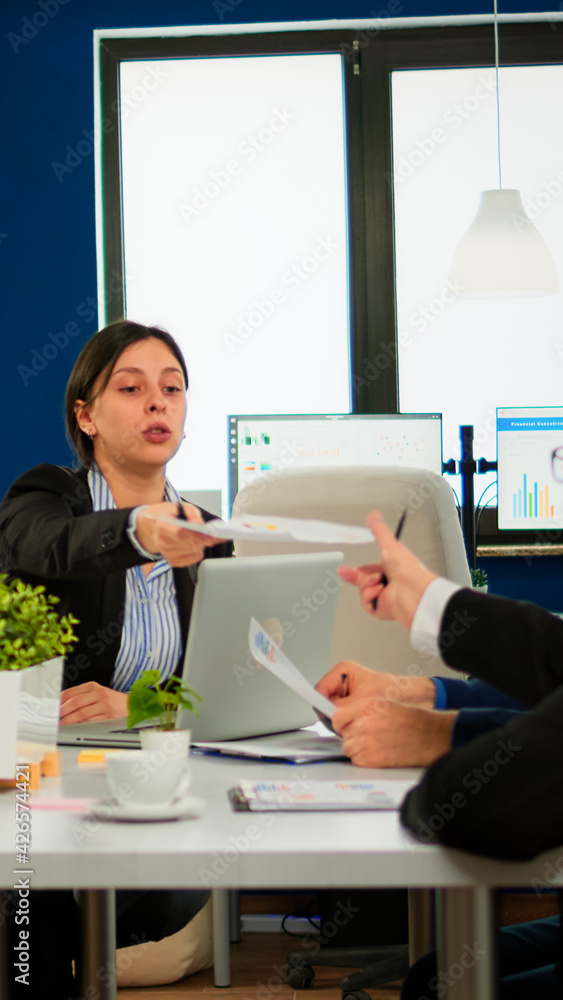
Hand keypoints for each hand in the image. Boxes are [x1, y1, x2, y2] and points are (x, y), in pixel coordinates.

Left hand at [60, 682, 128, 723]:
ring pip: (82, 714)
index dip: (60, 701)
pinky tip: (75, 728)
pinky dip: (81, 726)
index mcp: (94, 687)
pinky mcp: (109, 718)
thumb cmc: (112, 701)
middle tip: (55, 718)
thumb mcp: (98, 693)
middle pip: (76, 702)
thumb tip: (62, 706)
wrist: (132, 706)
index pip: (72, 692)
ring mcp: (105, 706)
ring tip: (62, 724)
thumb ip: (81, 696)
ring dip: (69, 721)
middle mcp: (100, 694)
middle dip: (63, 712)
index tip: (53, 708)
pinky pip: (91, 722)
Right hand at [135, 502, 219, 566]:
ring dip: (201, 544)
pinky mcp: (172, 561)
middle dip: (203, 539)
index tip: (210, 533)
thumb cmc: (168, 514)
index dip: (197, 534)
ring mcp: (166, 552)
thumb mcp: (180, 507)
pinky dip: (198, 552)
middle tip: (212, 534)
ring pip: (193, 551)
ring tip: (201, 536)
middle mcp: (162, 541)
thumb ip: (192, 514)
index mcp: (162, 525)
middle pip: (189, 543)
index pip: (180, 533)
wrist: (152, 525)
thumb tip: (200, 524)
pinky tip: (195, 544)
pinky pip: (193, 559)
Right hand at [316, 660, 435, 709]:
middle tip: (345, 720)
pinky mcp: (351, 702)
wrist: (410, 697)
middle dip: (333, 713)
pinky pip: (341, 714)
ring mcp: (346, 691)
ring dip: (341, 718)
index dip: (321, 703)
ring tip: (356, 719)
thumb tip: (329, 715)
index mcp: (343, 671)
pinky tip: (358, 721)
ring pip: (332, 709)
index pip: (321, 688)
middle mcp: (342, 680)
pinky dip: (347, 720)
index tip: (325, 714)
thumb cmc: (393, 692)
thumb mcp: (364, 700)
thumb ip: (343, 706)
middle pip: (324, 700)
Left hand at [332, 697, 456, 767]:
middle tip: (368, 735)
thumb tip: (343, 718)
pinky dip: (364, 758)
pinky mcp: (369, 758)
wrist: (428, 736)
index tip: (346, 725)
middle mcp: (363, 722)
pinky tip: (378, 752)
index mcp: (366, 705)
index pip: (337, 716)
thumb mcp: (384, 704)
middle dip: (352, 734)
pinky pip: (355, 760)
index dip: (342, 722)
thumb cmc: (411, 721)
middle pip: (342, 732)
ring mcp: (365, 741)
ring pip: (347, 747)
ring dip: (357, 747)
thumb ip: (361, 709)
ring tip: (375, 743)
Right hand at [338, 511, 436, 629]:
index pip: (369, 570)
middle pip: (363, 582)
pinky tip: (378, 592)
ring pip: (363, 592)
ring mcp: (385, 597)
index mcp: (390, 569)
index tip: (347, 568)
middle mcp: (388, 584)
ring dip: (367, 585)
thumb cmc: (408, 569)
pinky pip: (367, 604)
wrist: (414, 591)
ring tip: (379, 582)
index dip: (359, 570)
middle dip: (356, 577)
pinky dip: (370, 597)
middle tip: (346, 572)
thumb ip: (379, 530)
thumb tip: (374, 515)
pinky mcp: (382, 609)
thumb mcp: (390, 545)